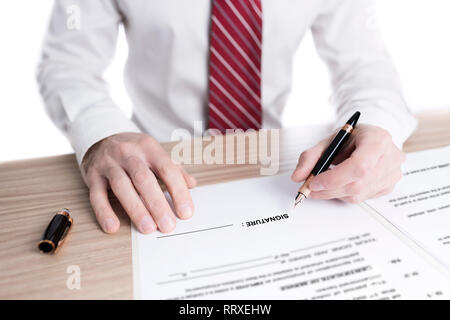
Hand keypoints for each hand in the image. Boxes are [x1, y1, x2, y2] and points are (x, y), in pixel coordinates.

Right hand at [81, 132, 196, 233]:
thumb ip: (173, 169)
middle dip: (157, 204)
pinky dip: (104, 212)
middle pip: (144, 179)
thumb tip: (192, 184)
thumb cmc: (133, 150)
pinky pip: (97, 195)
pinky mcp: (92, 175)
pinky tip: (113, 226)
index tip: (186, 212)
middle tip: (168, 225)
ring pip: (122, 187)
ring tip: (148, 228)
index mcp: (148, 147)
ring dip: (136, 209)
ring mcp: (108, 163)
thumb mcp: (154, 153)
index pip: (167, 169)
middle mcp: (128, 153)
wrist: (100, 137)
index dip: (178, 191)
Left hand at [291, 124, 405, 202]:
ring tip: (325, 183)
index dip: (334, 178)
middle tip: (311, 188)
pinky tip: (342, 183)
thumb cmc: (353, 138)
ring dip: (335, 192)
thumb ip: (311, 157)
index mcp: (378, 139)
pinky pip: (362, 197)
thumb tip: (298, 176)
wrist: (370, 139)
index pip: (359, 165)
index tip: (315, 182)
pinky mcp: (389, 186)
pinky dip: (346, 193)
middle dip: (329, 189)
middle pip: (357, 183)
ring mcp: (392, 174)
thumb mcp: (330, 140)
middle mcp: (390, 157)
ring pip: (358, 194)